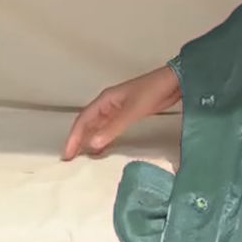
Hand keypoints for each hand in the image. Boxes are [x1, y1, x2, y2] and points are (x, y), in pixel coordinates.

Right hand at [62, 66, 179, 161]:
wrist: (174, 82)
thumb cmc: (153, 90)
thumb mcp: (131, 111)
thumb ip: (112, 128)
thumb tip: (92, 144)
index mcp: (105, 100)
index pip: (83, 120)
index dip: (73, 137)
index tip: (67, 154)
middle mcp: (108, 104)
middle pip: (87, 123)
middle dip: (78, 140)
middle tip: (70, 158)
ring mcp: (118, 109)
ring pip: (98, 126)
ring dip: (89, 140)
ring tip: (83, 157)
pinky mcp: (128, 114)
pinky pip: (109, 128)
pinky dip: (103, 138)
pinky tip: (102, 149)